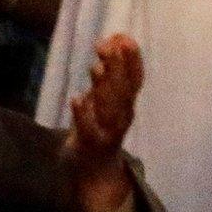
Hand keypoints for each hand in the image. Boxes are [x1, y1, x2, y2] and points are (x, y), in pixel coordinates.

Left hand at [62, 34, 141, 211]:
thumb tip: (112, 41)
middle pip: (123, 88)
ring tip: (97, 68)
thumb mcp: (105, 100)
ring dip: (105, 87)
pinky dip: (83, 114)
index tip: (123, 37)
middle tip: (110, 44)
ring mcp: (108, 131)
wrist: (96, 174)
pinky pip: (88, 128)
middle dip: (118, 66)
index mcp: (127, 104)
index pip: (134, 78)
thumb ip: (108, 74)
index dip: (131, 58)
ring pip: (109, 107)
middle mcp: (122, 116)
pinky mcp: (91, 144)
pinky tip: (77, 99)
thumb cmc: (98, 131)